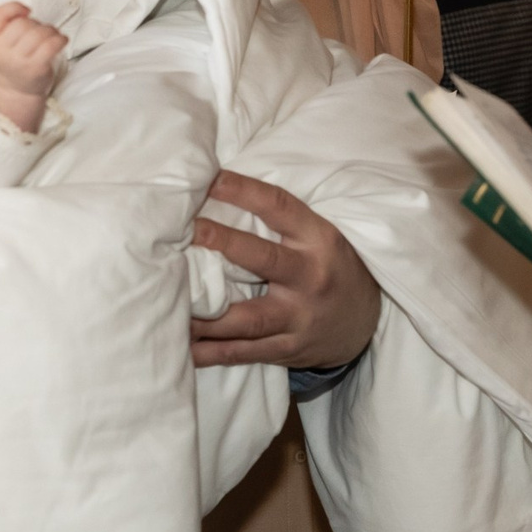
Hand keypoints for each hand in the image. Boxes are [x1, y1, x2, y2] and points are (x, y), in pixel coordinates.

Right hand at [0, 2, 66, 132]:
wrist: (14, 91)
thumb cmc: (10, 62)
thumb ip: (5, 25)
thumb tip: (26, 10)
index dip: (15, 7)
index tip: (27, 11)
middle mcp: (2, 52)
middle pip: (22, 23)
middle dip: (35, 23)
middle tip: (39, 31)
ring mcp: (19, 61)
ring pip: (38, 32)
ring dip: (50, 30)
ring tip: (51, 35)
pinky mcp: (36, 68)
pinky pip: (51, 45)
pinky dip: (60, 39)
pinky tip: (61, 41)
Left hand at [190, 172, 380, 369]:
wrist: (364, 322)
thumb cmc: (329, 266)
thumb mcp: (318, 235)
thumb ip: (279, 220)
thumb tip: (220, 188)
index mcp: (318, 240)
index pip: (279, 207)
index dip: (244, 191)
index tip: (210, 178)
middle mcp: (310, 277)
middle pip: (263, 259)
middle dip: (223, 244)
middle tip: (186, 231)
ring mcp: (298, 318)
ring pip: (247, 318)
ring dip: (205, 314)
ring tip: (168, 301)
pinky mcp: (287, 349)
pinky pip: (242, 353)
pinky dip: (209, 352)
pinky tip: (180, 348)